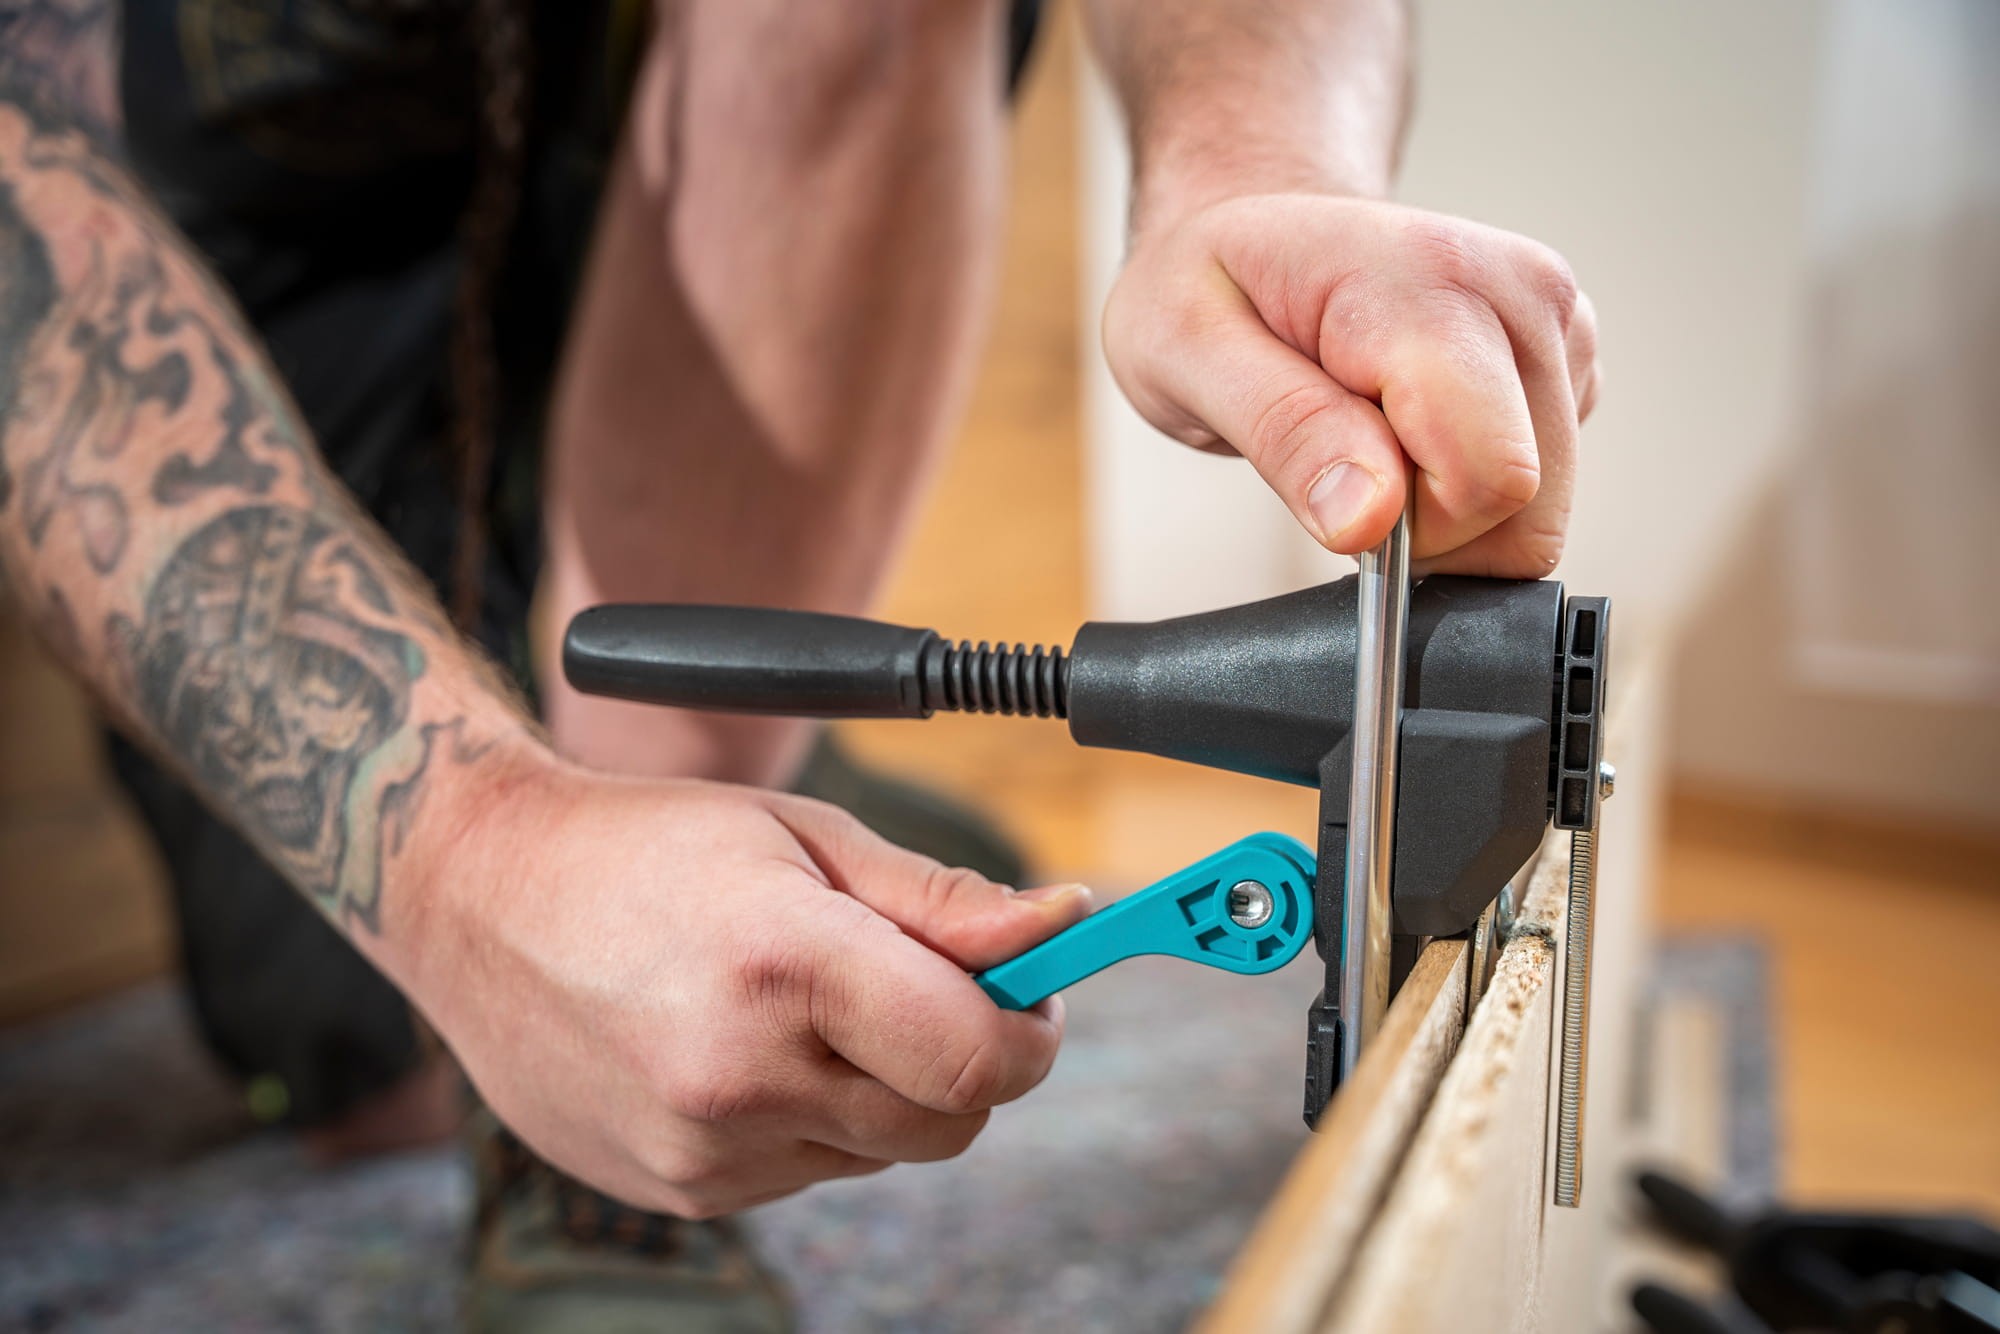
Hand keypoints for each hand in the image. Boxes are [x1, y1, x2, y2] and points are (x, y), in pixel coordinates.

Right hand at [409, 751, 1089, 1216]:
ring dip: (886, 1086)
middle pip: (950, 1119)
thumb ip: (942, 900)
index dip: (1033, 1028)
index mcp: (785, 962)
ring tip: (810, 1001)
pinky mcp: (679, 1189)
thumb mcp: (807, 837)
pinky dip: (815, 1116)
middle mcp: (742, 1074)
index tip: (1034, 990)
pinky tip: (752, 1044)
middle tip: (925, 983)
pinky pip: (810, 1170)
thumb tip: (1060, 925)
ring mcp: (703, 1147)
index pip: (979, 1055)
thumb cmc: (650, 846)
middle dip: (968, 1056)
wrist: (478, 900)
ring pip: (884, 1150)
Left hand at [1103, 194, 1599, 576]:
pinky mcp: (1564, 355)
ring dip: (1451, 504)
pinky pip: (1540, 481)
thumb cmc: (1216, 283)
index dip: (1412, 525)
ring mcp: (1553, 321)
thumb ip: (1286, 434)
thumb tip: (1368, 517)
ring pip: (1543, 504)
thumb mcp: (1191, 353)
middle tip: (1345, 459)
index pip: (1490, 474)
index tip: (1337, 485)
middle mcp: (1517, 290)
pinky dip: (1471, 479)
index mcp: (1429, 282)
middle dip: (1434, 523)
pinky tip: (1409, 422)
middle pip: (1530, 501)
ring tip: (1368, 430)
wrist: (1257, 223)